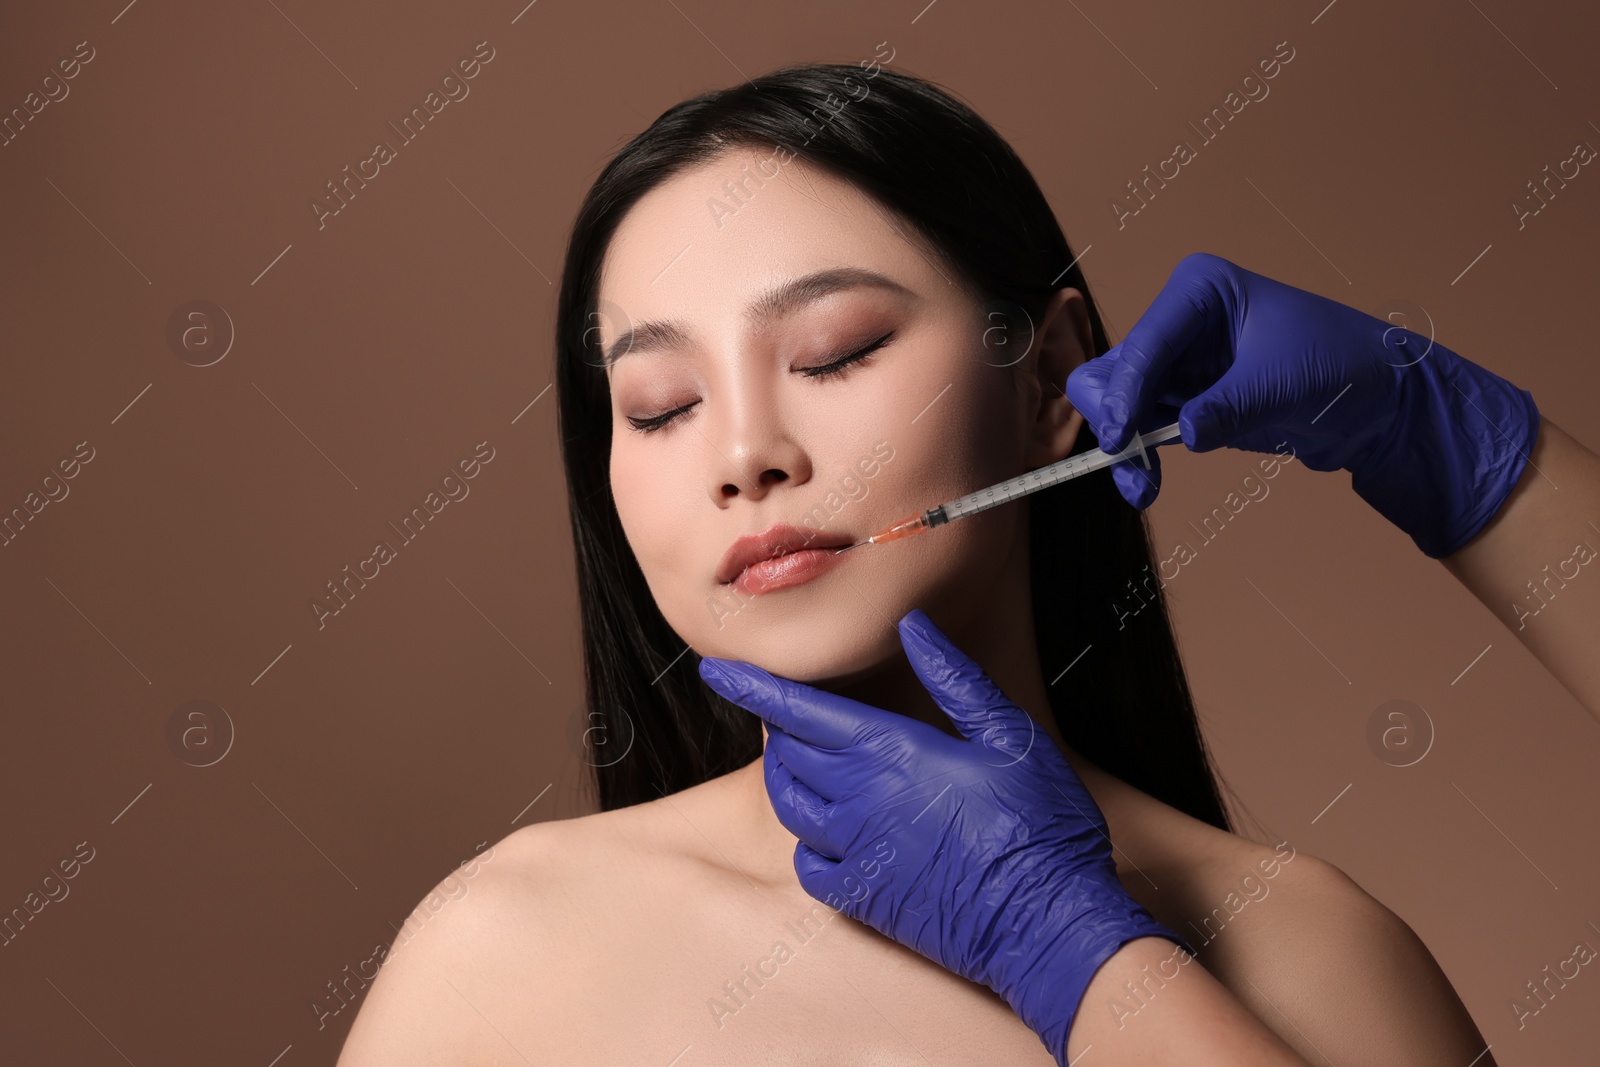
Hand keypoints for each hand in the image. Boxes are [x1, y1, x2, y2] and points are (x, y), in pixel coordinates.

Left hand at [697, 608, 1188, 1065]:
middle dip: (780, 726)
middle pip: (788, 752)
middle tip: (793, 713)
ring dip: (786, 776)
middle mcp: (861, 800)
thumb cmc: (1041, 824)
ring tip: (803, 759)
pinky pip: (807, 864)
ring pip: (788, 805)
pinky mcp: (863, 899)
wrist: (1050, 924)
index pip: (800, 710)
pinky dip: (806, 840)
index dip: (752, 687)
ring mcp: (857, 853)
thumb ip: (955, 677)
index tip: (715, 671)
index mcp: (893, 752)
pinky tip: (829, 829)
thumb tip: (915, 626)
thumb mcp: (1011, 735)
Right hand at [1065, 252, 1539, 557]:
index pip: (1143, 343)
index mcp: (1198, 291)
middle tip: (1130, 460)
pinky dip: (1140, 457)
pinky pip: (1141, 428)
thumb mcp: (1280, 383)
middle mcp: (1178, 322)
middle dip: (1114, 417)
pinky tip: (1149, 484)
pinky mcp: (1185, 401)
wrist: (1379, 402)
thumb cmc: (1339, 366)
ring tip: (1142, 488)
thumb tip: (1182, 435)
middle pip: (1112, 370)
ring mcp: (1178, 364)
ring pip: (1118, 405)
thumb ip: (1226, 407)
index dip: (1124, 391)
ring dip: (1123, 446)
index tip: (1121, 438)